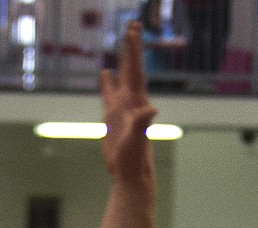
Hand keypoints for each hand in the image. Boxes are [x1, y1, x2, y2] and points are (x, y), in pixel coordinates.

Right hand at [100, 21, 155, 186]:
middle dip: (131, 47)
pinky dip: (107, 82)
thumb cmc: (135, 159)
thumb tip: (151, 109)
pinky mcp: (112, 118)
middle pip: (130, 67)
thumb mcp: (137, 140)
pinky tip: (106, 73)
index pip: (134, 69)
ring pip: (120, 78)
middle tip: (133, 24)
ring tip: (124, 43)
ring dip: (121, 60)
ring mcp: (121, 108)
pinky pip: (109, 94)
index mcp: (136, 102)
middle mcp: (130, 101)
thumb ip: (142, 123)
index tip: (132, 30)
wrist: (130, 174)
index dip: (133, 50)